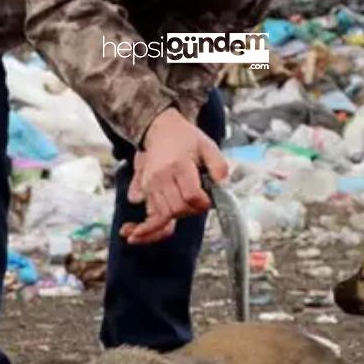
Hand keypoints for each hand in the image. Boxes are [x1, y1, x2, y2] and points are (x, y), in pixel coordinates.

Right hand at [119, 107, 228, 244]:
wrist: (161, 130)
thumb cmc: (186, 139)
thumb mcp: (208, 145)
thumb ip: (218, 165)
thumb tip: (222, 185)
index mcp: (178, 165)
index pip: (191, 196)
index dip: (204, 203)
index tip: (209, 198)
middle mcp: (160, 176)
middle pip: (176, 209)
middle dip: (192, 211)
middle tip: (200, 202)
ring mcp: (149, 185)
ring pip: (162, 216)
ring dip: (177, 218)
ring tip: (188, 208)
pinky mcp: (144, 191)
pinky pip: (149, 215)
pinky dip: (150, 226)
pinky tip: (141, 233)